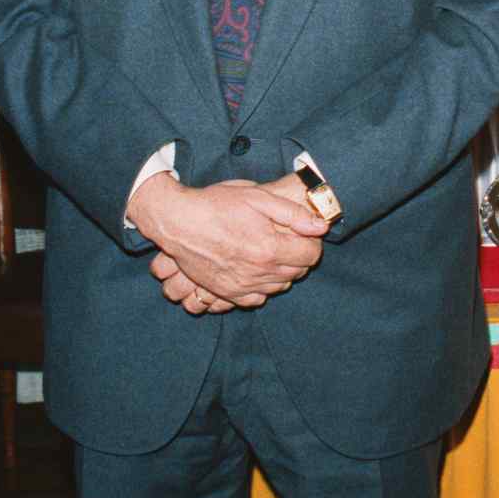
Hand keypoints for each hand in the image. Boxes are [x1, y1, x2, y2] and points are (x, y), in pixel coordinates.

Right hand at [128, 177, 327, 308]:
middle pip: (297, 273)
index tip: (303, 233)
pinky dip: (263, 287)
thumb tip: (321, 227)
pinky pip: (256, 299)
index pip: (310, 256)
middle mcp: (257, 272)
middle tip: (288, 239)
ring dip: (283, 271)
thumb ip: (293, 214)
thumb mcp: (258, 198)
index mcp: (269, 248)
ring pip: (279, 287)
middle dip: (299, 256)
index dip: (312, 242)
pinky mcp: (225, 292)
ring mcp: (240, 285)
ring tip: (273, 252)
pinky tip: (257, 270)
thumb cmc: (217, 205)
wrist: (178, 221)